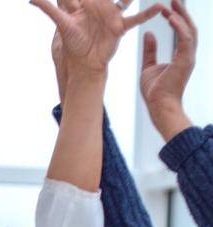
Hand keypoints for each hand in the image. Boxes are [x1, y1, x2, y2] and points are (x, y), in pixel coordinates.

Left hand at [34, 0, 161, 77]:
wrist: (84, 64)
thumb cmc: (72, 45)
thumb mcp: (61, 23)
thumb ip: (48, 8)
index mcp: (84, 4)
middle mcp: (99, 6)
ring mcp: (111, 15)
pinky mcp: (120, 27)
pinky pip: (136, 18)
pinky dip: (148, 13)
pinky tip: (159, 6)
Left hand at [139, 0, 197, 138]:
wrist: (158, 106)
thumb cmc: (154, 91)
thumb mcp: (148, 66)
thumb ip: (150, 50)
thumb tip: (149, 33)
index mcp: (181, 55)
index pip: (182, 32)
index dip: (176, 18)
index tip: (167, 8)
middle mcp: (188, 54)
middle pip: (189, 27)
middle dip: (182, 11)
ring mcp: (188, 57)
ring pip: (189, 30)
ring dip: (181, 15)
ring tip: (172, 3)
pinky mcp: (186, 60)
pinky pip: (185, 39)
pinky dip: (179, 26)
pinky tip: (171, 17)